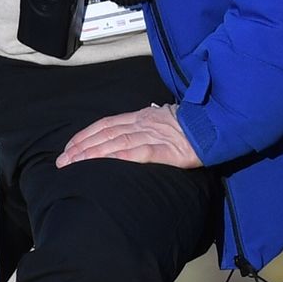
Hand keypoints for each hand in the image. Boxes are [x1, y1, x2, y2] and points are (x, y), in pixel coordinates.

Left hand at [57, 103, 201, 168]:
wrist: (219, 121)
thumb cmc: (194, 125)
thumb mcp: (165, 120)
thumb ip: (146, 126)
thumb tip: (127, 136)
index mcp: (143, 117)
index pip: (106, 125)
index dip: (85, 135)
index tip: (69, 148)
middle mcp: (144, 124)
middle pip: (106, 134)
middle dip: (82, 148)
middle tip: (63, 162)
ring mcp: (157, 136)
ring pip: (118, 143)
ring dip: (94, 154)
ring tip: (75, 164)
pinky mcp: (170, 150)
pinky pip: (143, 153)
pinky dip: (123, 157)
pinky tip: (108, 163)